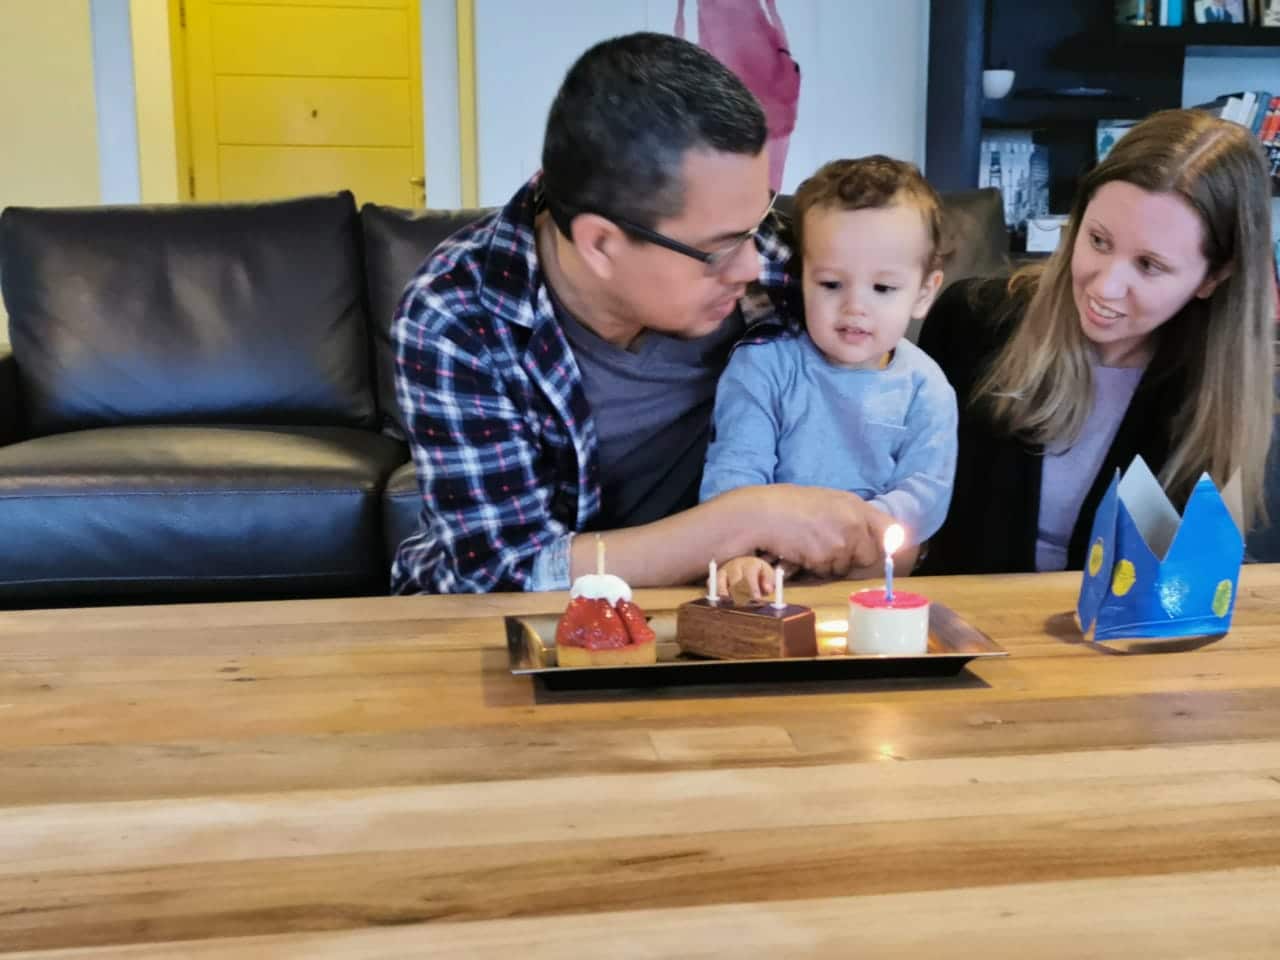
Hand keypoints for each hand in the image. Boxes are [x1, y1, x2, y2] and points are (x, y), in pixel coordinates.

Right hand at [718, 555, 774, 601]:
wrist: (748, 565)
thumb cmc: (759, 574)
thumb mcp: (768, 575)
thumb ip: (769, 582)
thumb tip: (767, 589)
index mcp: (749, 564)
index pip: (750, 575)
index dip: (753, 587)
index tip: (756, 598)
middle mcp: (735, 565)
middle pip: (734, 579)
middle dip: (739, 593)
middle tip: (743, 604)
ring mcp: (724, 570)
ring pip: (720, 581)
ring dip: (723, 592)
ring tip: (728, 602)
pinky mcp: (716, 576)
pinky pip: (711, 583)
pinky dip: (714, 592)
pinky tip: (718, 600)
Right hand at [730, 484, 894, 578]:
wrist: (764, 513)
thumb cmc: (790, 505)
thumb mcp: (828, 501)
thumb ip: (851, 516)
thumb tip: (869, 536)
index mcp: (855, 505)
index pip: (891, 530)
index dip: (889, 544)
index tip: (885, 552)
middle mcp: (854, 523)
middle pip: (869, 556)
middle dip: (853, 557)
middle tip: (830, 548)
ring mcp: (841, 541)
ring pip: (845, 567)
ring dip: (830, 563)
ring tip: (810, 545)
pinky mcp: (825, 558)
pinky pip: (827, 572)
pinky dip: (815, 567)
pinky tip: (802, 551)